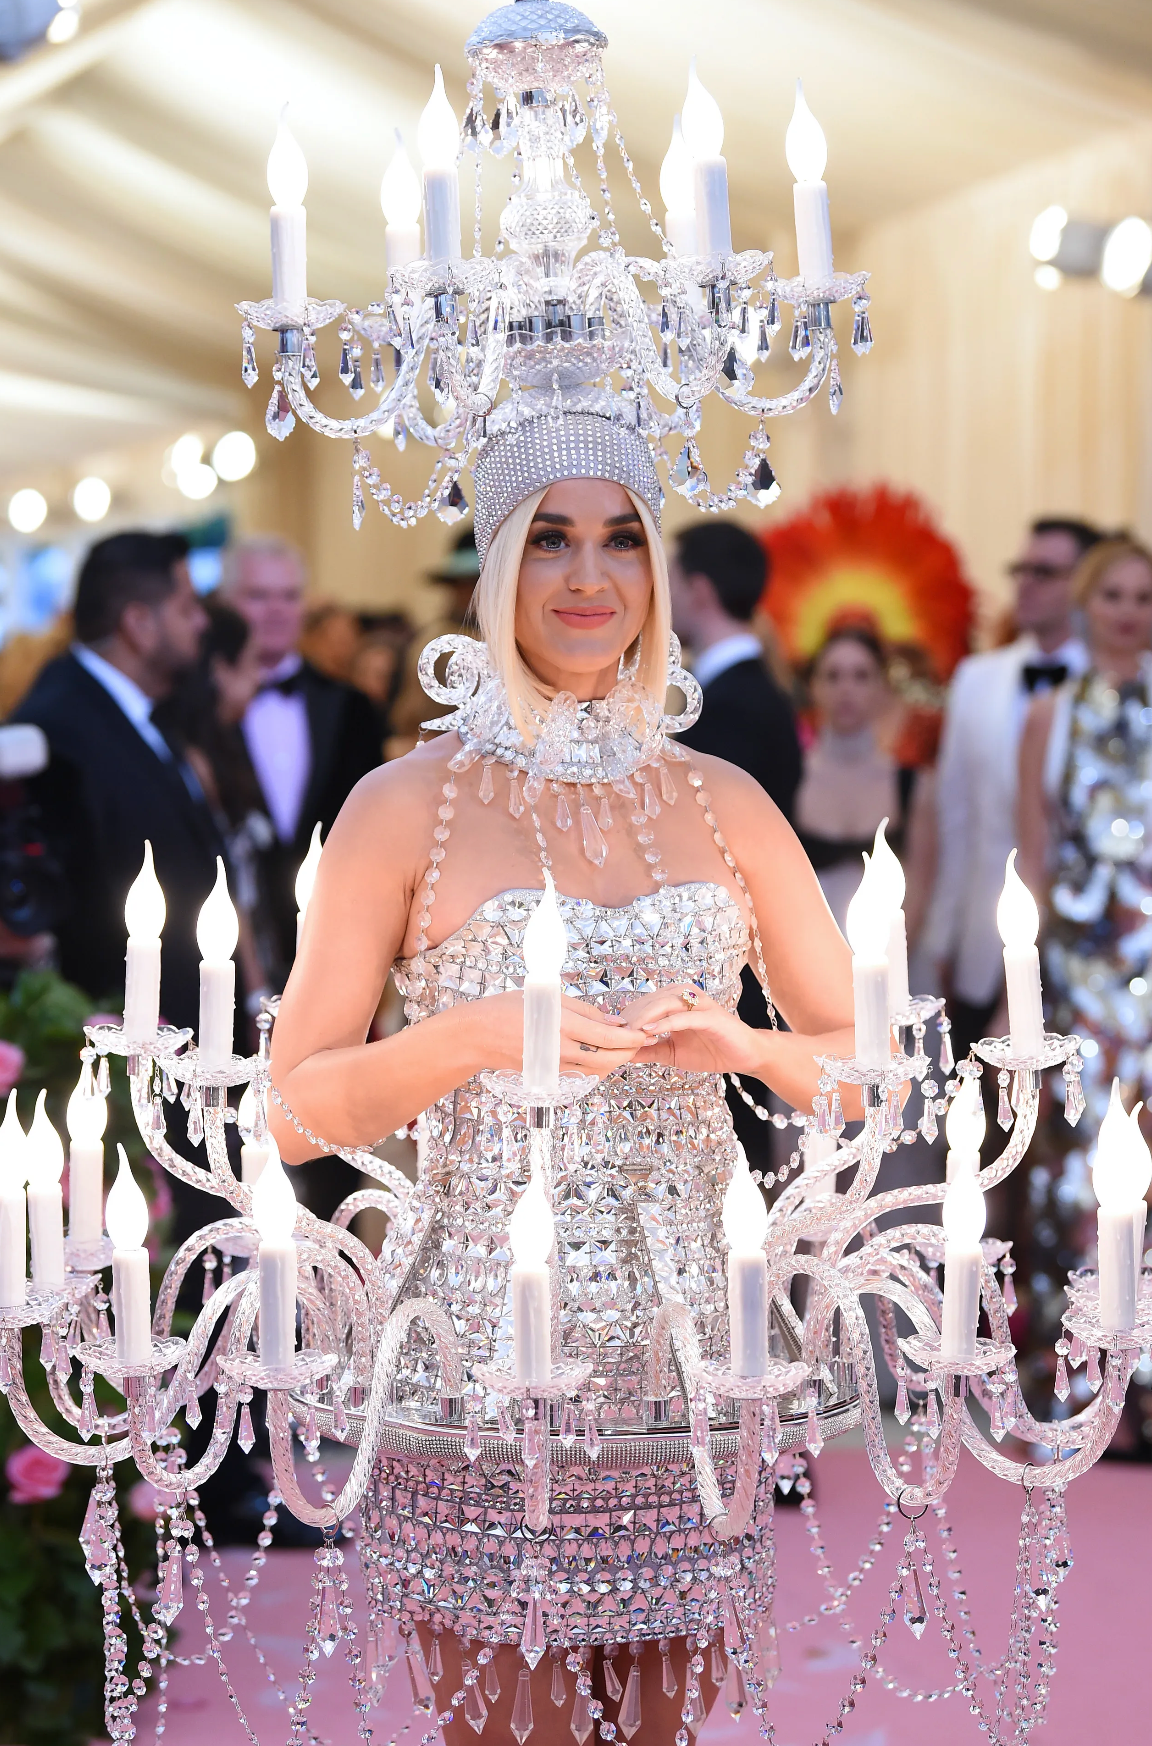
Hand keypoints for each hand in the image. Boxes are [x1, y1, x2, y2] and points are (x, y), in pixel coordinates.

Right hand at [461, 990, 649, 1081]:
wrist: (477, 1035)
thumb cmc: (509, 1008)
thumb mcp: (548, 998)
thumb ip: (583, 1011)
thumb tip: (614, 1021)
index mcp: (561, 1025)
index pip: (606, 1036)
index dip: (629, 1037)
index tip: (642, 1032)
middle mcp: (559, 1049)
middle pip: (606, 1059)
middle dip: (627, 1052)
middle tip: (637, 1041)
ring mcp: (553, 1066)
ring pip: (595, 1070)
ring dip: (613, 1060)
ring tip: (621, 1046)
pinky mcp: (547, 1074)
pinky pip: (580, 1073)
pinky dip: (596, 1065)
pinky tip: (599, 1054)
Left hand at [622, 984, 768, 1075]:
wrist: (744, 1056)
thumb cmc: (710, 1050)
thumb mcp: (672, 1053)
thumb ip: (649, 1050)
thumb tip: (622, 1053)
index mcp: (675, 1001)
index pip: (643, 1005)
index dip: (626, 1019)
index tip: (609, 1035)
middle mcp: (685, 996)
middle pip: (649, 1001)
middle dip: (630, 1019)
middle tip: (614, 1036)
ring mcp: (699, 1004)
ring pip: (663, 1004)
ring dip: (643, 1018)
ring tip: (628, 1034)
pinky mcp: (711, 1015)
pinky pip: (683, 1016)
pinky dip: (665, 1022)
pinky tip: (649, 1030)